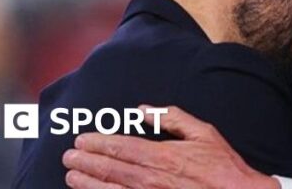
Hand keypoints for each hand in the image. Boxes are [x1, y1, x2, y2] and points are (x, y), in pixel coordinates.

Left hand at [62, 105, 279, 188]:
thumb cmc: (223, 166)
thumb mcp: (204, 133)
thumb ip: (173, 118)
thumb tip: (145, 109)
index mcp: (164, 156)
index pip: (122, 147)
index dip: (98, 143)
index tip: (82, 140)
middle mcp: (153, 179)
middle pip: (111, 169)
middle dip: (86, 162)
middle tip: (68, 157)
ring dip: (89, 183)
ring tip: (72, 177)